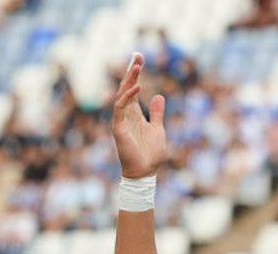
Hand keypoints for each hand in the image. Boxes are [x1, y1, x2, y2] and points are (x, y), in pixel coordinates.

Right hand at [112, 52, 167, 178]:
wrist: (144, 173)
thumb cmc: (150, 155)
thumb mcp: (158, 129)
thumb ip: (157, 113)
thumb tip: (158, 95)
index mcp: (134, 114)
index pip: (133, 89)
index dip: (136, 74)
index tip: (140, 58)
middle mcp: (126, 115)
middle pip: (126, 88)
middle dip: (132, 71)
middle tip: (138, 55)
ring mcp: (121, 121)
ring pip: (122, 95)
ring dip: (129, 80)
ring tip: (137, 66)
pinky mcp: (119, 128)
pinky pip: (120, 108)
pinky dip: (127, 97)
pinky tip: (137, 87)